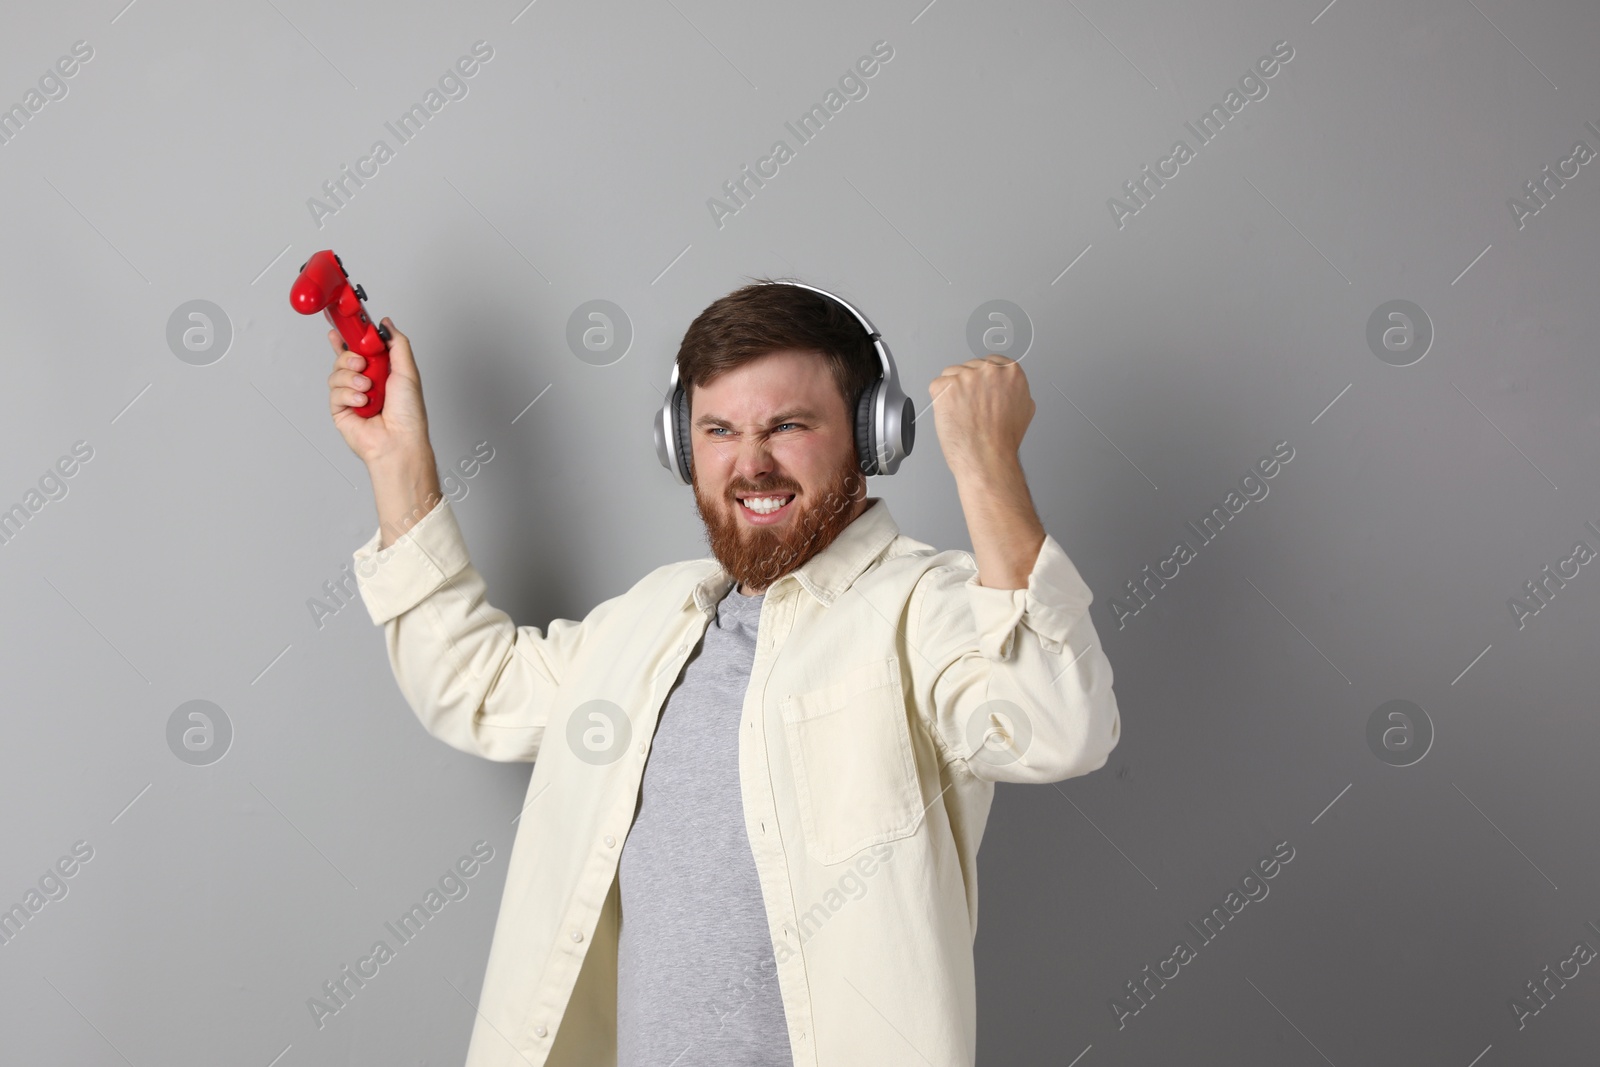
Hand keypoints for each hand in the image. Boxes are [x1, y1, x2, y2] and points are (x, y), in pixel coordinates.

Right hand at [327, 317, 431, 466]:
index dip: (347, 337)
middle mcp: (365, 382)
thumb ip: (397, 344)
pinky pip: (335, 392)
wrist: (399, 441)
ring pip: (336, 373)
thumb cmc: (408, 414)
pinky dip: (349, 395)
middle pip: (344, 357)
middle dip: (350, 357)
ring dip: (352, 378)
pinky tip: (363, 403)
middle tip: (362, 364)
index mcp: (381, 371)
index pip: (359, 349)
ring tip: (367, 389)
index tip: (340, 327)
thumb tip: (387, 324)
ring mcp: (352, 396)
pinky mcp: (340, 410)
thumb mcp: (408, 371)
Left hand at [926, 354, 1034, 473]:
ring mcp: (966, 376)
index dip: (983, 380)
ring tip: (963, 414)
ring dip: (953, 392)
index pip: (990, 362)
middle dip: (968, 385)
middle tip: (972, 409)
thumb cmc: (1003, 440)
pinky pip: (936, 386)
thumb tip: (1006, 385)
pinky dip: (939, 400)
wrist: (988, 458)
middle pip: (969, 367)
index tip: (981, 390)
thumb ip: (1014, 389)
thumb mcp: (1026, 407)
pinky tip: (952, 414)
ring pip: (951, 374)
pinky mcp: (945, 387)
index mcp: (1010, 371)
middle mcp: (989, 369)